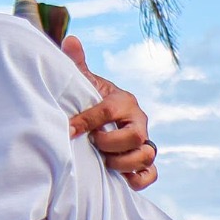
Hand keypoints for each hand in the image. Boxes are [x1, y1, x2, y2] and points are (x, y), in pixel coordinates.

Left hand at [63, 42, 157, 189]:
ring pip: (146, 156)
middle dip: (110, 143)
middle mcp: (139, 121)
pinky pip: (151, 174)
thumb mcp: (84, 83)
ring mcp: (144, 142)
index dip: (87, 122)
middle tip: (93, 144)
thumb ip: (77, 64)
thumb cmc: (91, 100)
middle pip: (135, 135)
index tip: (68, 130)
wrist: (102, 120)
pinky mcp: (145, 162)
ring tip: (103, 161)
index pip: (109, 111)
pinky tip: (120, 178)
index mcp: (124, 101)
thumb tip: (70, 39)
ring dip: (122, 163)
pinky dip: (138, 179)